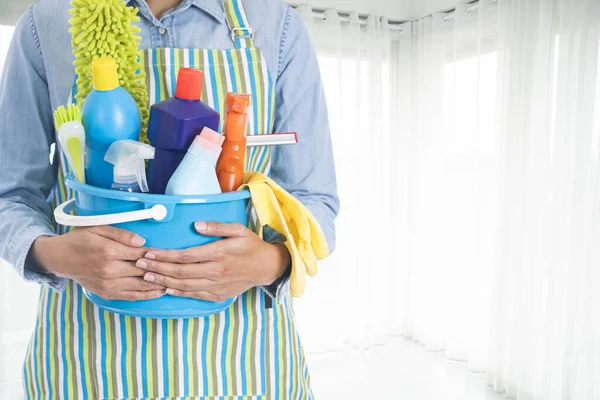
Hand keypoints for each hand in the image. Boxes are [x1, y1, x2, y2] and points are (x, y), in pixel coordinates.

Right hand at [32, 226, 165, 300]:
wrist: (60, 258)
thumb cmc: (80, 239)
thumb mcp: (98, 228)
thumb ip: (122, 234)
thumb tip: (142, 242)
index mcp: (109, 251)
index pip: (141, 254)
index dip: (157, 254)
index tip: (170, 254)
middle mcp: (109, 270)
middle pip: (143, 271)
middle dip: (162, 270)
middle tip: (179, 268)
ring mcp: (108, 284)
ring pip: (140, 286)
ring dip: (159, 284)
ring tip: (175, 281)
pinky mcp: (106, 293)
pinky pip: (131, 296)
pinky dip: (147, 295)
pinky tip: (160, 291)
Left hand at [135, 221, 290, 300]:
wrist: (267, 267)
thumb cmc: (251, 246)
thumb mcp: (238, 229)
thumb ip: (217, 227)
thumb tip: (196, 225)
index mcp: (219, 253)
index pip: (185, 256)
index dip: (165, 255)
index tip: (149, 252)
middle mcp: (216, 271)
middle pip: (180, 272)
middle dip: (157, 268)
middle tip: (139, 264)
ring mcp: (216, 285)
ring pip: (184, 285)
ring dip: (163, 281)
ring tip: (146, 276)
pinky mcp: (218, 295)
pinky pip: (194, 294)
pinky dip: (178, 292)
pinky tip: (166, 288)